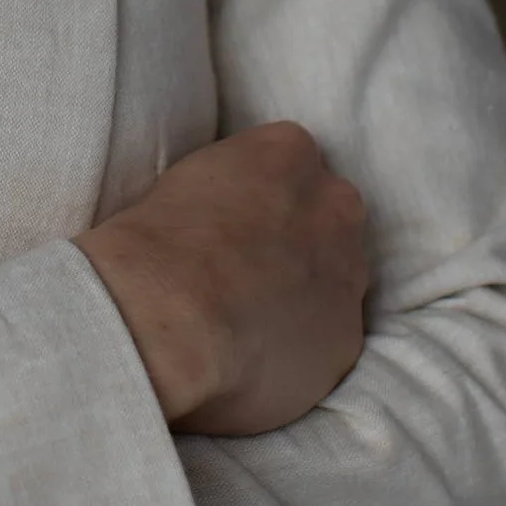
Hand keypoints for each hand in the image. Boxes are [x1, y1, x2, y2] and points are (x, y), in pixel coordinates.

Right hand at [77, 122, 369, 435]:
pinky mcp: (348, 337)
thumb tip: (232, 219)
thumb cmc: (156, 246)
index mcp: (289, 152)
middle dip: (300, 239)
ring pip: (336, 278)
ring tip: (250, 318)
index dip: (264, 197)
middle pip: (329, 215)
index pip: (292, 161)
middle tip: (250, 269)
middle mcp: (334, 206)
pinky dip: (302, 344)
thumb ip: (232, 190)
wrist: (168, 318)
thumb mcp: (188, 180)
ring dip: (306, 292)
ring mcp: (348, 273)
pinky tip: (259, 353)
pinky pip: (329, 336)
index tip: (238, 220)